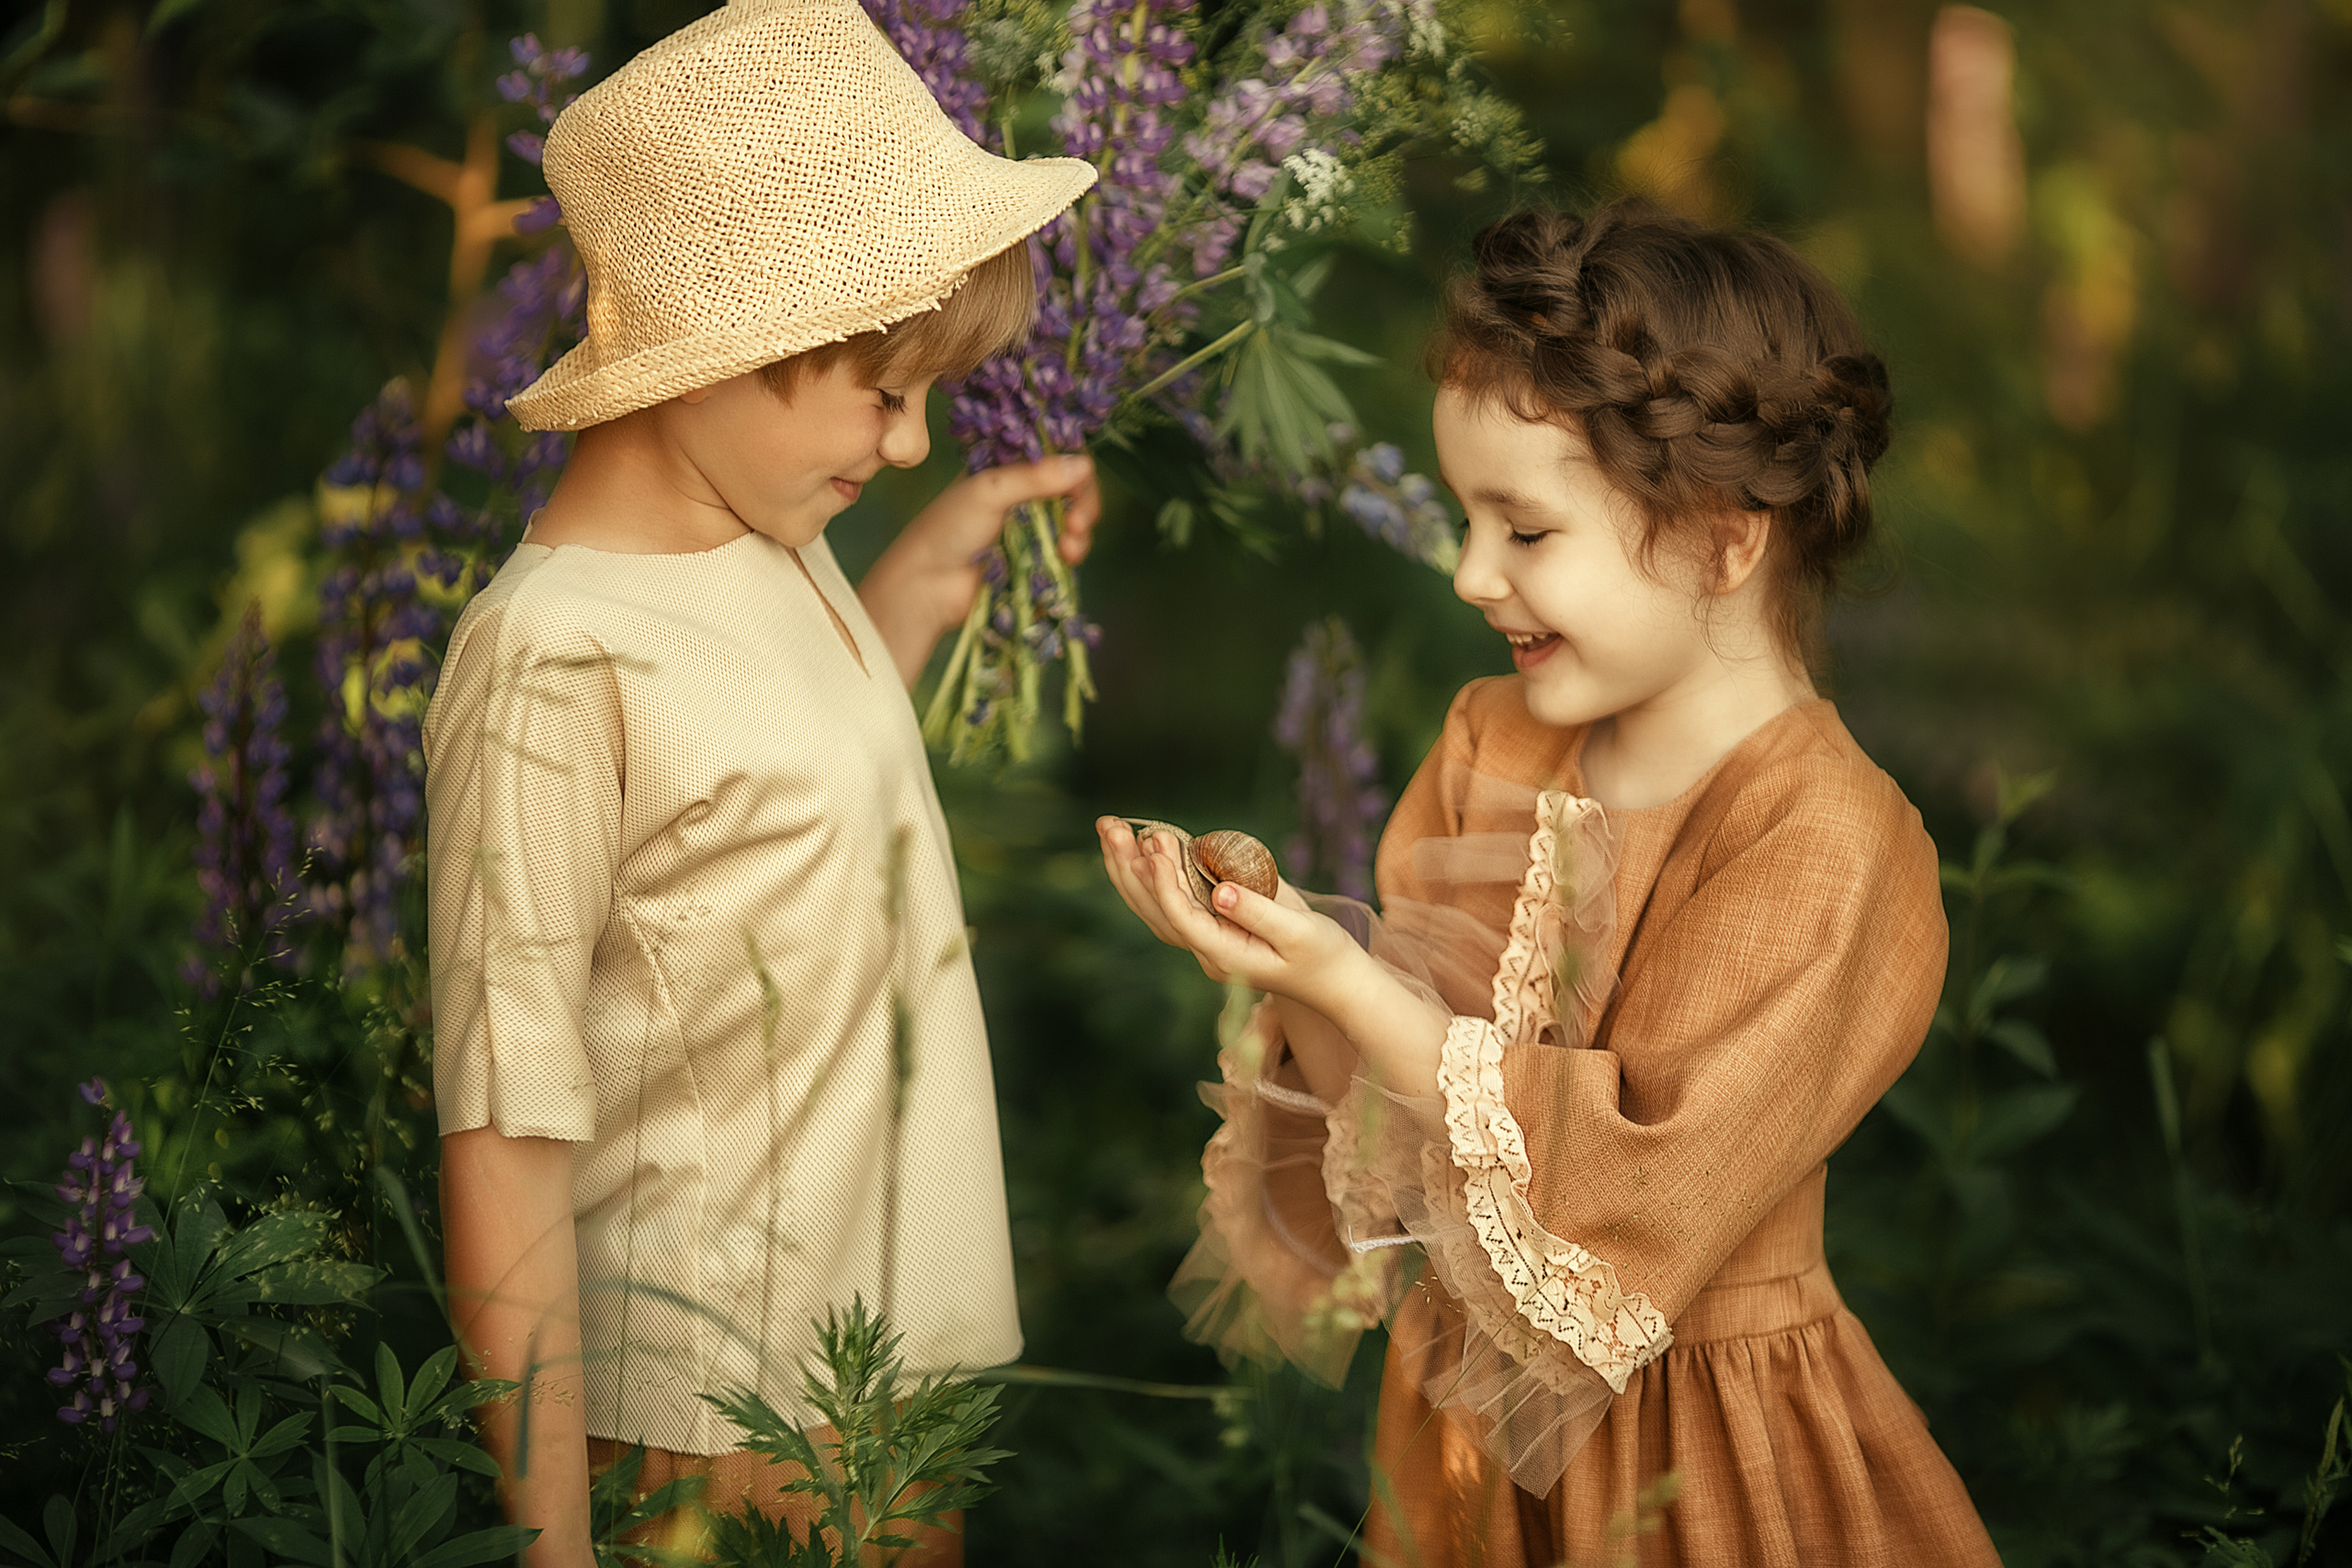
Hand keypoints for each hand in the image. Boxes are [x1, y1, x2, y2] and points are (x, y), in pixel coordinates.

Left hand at [858, 453, 1100, 685]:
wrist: (928, 586)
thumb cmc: (948, 530)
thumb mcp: (989, 491)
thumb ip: (1035, 477)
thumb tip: (1084, 464)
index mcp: (1007, 468)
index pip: (1055, 456)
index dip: (1074, 465)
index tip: (1079, 480)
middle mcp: (1023, 494)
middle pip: (1073, 488)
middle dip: (1083, 503)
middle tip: (1077, 521)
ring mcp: (1031, 528)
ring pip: (1075, 521)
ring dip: (1080, 532)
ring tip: (1069, 548)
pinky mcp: (1036, 559)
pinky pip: (1067, 551)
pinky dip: (1073, 553)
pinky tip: (1067, 558)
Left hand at [1096, 817, 1352, 1003]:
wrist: (1334, 978)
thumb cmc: (1323, 955)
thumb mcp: (1299, 933)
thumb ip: (1260, 912)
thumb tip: (1220, 890)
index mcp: (1225, 955)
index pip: (1181, 918)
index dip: (1164, 883)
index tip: (1155, 846)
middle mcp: (1207, 949)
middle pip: (1154, 910)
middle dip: (1129, 868)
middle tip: (1109, 826)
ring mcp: (1207, 938)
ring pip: (1155, 905)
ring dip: (1130, 868)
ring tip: (1111, 829)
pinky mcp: (1214, 924)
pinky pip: (1174, 898)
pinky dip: (1154, 871)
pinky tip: (1142, 844)